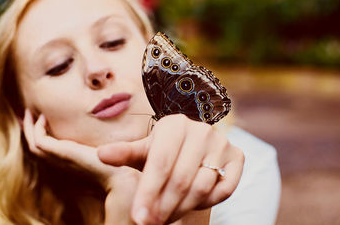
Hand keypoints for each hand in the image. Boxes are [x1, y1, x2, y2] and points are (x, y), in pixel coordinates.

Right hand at [22, 109, 137, 224]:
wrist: (117, 177)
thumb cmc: (113, 166)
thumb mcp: (101, 153)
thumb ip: (96, 147)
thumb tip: (101, 140)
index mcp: (66, 162)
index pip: (45, 150)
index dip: (38, 136)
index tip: (38, 120)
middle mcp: (59, 162)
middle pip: (34, 146)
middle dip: (29, 130)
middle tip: (27, 113)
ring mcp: (59, 158)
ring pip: (33, 144)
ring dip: (29, 127)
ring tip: (29, 112)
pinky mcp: (61, 153)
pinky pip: (40, 141)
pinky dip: (37, 129)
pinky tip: (44, 117)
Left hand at [98, 114, 244, 224]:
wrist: (192, 145)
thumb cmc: (163, 150)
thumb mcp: (144, 150)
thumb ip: (125, 152)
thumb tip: (101, 154)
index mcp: (175, 124)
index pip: (160, 161)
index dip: (148, 191)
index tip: (138, 216)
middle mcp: (202, 130)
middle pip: (181, 178)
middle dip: (163, 206)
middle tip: (149, 223)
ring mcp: (222, 143)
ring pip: (202, 186)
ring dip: (181, 208)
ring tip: (164, 218)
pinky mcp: (238, 157)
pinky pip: (224, 189)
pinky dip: (207, 203)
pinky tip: (189, 205)